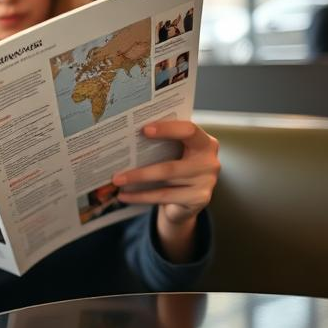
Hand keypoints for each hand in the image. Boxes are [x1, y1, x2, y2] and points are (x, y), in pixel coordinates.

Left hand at [112, 121, 219, 261]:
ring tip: (117, 182)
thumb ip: (162, 142)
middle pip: (172, 165)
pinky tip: (124, 196)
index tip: (143, 130)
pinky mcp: (200, 199)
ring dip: (137, 182)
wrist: (188, 198)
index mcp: (204, 142)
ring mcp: (207, 182)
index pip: (189, 131)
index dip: (167, 129)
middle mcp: (210, 161)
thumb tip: (127, 137)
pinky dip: (142, 196)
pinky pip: (165, 196)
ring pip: (165, 182)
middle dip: (141, 170)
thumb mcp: (173, 151)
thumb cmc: (177, 165)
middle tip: (116, 173)